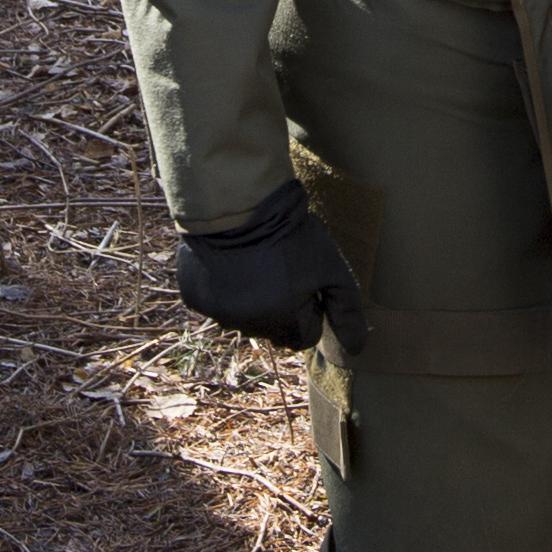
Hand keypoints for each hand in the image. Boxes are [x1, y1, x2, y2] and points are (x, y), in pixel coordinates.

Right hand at [171, 180, 368, 352]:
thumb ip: (348, 312)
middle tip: (279, 268)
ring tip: (253, 262)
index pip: (306, 336)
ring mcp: (218, 314)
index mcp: (283, 323)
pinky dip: (223, 288)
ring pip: (243, 318)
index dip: (310, 309)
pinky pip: (216, 304)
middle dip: (280, 307)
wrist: (238, 201)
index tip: (304, 282)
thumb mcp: (332, 269)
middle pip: (274, 330)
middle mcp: (248, 326)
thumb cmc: (291, 235)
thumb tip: (356, 349)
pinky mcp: (195, 298)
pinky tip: (229, 262)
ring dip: (250, 299)